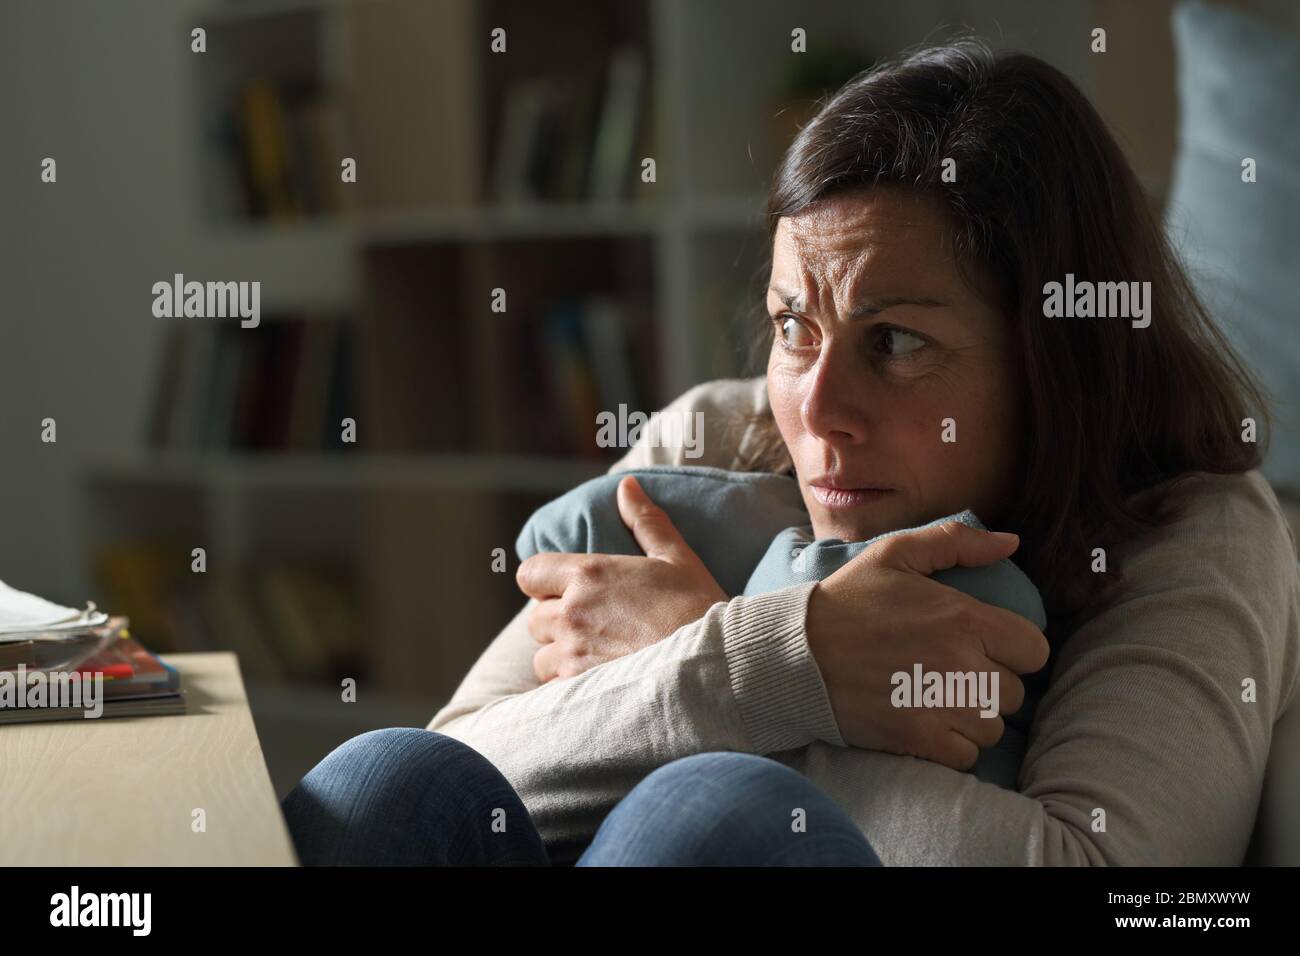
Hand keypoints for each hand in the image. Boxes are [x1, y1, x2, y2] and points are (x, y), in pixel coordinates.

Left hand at [518, 475, 726, 682]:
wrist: (713, 665)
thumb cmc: (698, 607)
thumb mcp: (676, 557)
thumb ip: (646, 521)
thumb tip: (627, 486)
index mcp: (589, 574)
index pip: (530, 573)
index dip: (542, 582)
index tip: (565, 590)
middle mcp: (572, 613)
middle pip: (535, 618)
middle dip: (555, 621)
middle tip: (591, 626)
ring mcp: (573, 654)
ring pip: (542, 657)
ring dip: (561, 656)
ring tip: (596, 657)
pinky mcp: (580, 689)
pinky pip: (557, 687)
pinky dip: (571, 685)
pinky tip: (601, 682)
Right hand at [806, 521, 1050, 770]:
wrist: (795, 653)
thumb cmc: (847, 601)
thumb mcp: (895, 554)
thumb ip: (956, 541)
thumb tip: (1011, 542)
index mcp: (964, 619)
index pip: (1034, 650)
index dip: (1015, 649)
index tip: (988, 647)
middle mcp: (962, 665)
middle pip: (1014, 692)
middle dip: (990, 682)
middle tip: (953, 670)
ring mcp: (942, 706)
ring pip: (992, 726)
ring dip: (973, 716)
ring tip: (940, 697)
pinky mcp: (920, 739)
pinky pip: (967, 755)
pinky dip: (953, 744)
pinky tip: (927, 721)